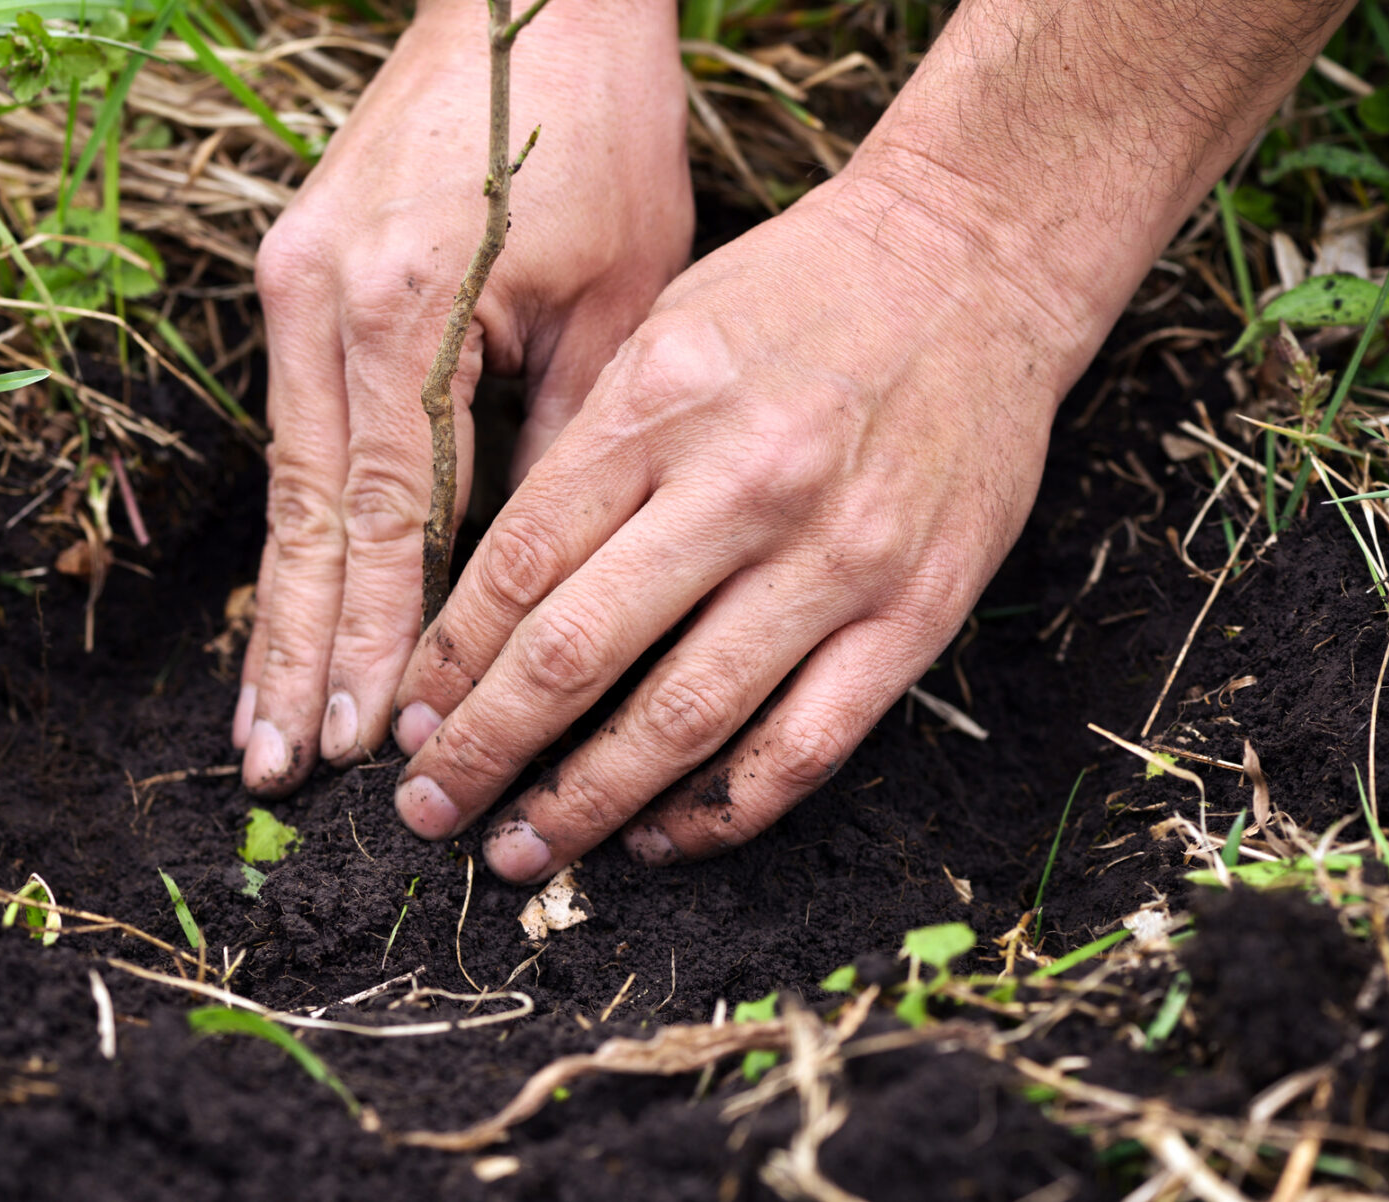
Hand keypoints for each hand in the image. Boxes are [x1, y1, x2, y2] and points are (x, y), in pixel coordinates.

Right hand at [235, 0, 689, 794]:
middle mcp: (325, 304)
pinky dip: (305, 524)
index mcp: (409, 312)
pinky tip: (296, 593)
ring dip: (285, 603)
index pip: (389, 515)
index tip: (360, 739)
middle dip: (299, 649)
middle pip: (309, 516)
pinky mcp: (298, 274)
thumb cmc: (599, 134)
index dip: (375, 637)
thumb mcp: (616, 298)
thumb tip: (526, 582)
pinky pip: (298, 430)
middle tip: (276, 766)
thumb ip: (558, 441)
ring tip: (264, 716)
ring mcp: (296, 285)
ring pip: (290, 482)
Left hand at [386, 161, 1113, 882]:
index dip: (448, 661)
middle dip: (484, 750)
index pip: (518, 564)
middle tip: (428, 812)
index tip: (409, 721)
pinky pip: (803, 746)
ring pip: (682, 720)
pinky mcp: (916, 613)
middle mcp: (743, 484)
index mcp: (660, 405)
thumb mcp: (665, 330)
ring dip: (585, 804)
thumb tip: (493, 602)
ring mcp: (838, 556)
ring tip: (518, 853)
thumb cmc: (802, 291)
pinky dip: (720, 811)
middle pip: (576, 653)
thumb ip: (586, 455)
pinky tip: (657, 839)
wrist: (979, 257)